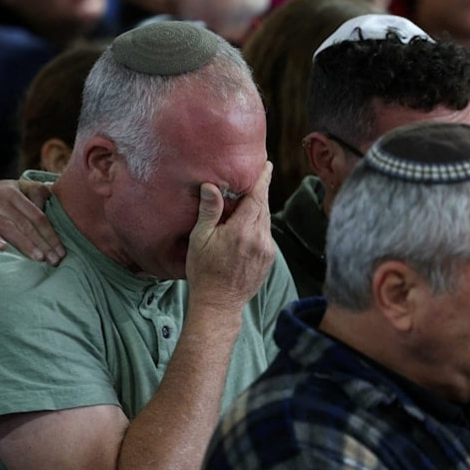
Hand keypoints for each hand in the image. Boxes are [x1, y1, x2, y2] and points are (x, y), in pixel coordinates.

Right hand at [0, 179, 64, 264]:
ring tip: (39, 259)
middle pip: (26, 222)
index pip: (37, 214)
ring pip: (9, 228)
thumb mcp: (10, 194)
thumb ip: (32, 194)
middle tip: (55, 260)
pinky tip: (3, 249)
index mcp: (13, 189)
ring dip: (26, 244)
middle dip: (43, 243)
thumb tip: (55, 192)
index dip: (51, 233)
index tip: (61, 250)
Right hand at [184, 162, 274, 312]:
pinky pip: (266, 234)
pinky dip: (259, 224)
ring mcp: (267, 250)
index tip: (266, 164)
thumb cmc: (204, 271)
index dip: (262, 179)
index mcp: (241, 230)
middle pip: (263, 206)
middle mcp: (259, 239)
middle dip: (260, 191)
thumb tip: (211, 186)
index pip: (256, 197)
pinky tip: (248, 225)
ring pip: (266, 220)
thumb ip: (209, 211)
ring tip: (249, 199)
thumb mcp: (199, 239)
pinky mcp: (269, 260)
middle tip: (258, 174)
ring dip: (259, 208)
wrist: (219, 304)